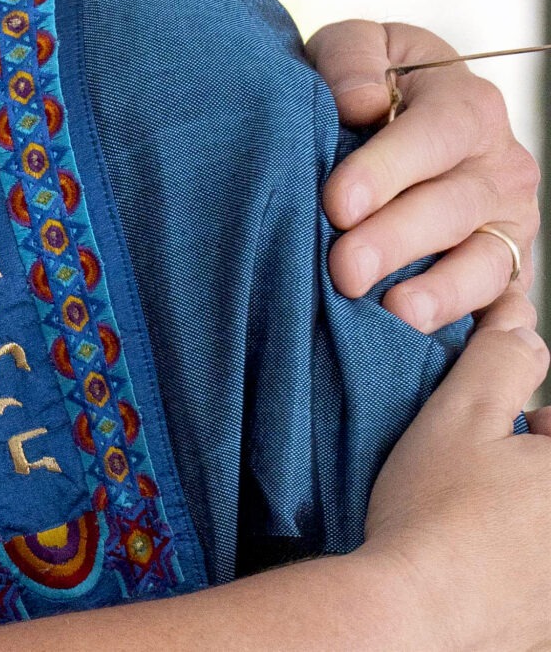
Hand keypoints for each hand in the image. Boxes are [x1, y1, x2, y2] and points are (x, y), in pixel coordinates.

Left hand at [312, 19, 539, 331]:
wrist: (399, 113)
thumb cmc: (371, 82)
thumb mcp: (355, 46)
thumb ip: (353, 59)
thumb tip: (360, 102)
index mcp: (469, 106)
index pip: (433, 136)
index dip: (386, 170)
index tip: (337, 202)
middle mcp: (502, 168)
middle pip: (453, 208)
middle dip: (397, 240)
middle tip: (345, 268)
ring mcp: (511, 226)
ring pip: (485, 264)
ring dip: (441, 293)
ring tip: (395, 313)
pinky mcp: (507, 273)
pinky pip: (503, 306)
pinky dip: (481, 327)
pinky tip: (450, 346)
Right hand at [354, 322, 550, 651]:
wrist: (414, 610)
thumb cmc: (437, 513)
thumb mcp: (460, 412)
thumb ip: (500, 360)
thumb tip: (523, 328)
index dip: (535, 425)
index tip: (507, 434)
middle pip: (550, 482)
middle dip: (531, 472)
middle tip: (484, 478)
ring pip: (543, 531)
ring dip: (524, 520)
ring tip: (477, 524)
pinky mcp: (548, 622)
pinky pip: (535, 582)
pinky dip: (514, 569)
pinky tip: (477, 566)